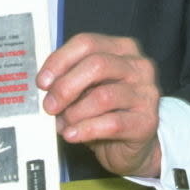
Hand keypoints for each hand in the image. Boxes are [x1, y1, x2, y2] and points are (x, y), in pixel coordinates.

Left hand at [36, 33, 161, 177]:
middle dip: (66, 86)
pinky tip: (72, 135)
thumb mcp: (87, 87)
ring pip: (103, 96)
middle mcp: (138, 66)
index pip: (87, 43)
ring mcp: (146, 93)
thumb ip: (70, 78)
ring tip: (62, 124)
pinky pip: (111, 124)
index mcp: (122, 48)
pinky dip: (85, 130)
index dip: (60, 60)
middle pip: (96, 65)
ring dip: (74, 112)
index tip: (42, 81)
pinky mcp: (147, 122)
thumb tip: (45, 83)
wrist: (130, 146)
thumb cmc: (105, 111)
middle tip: (48, 105)